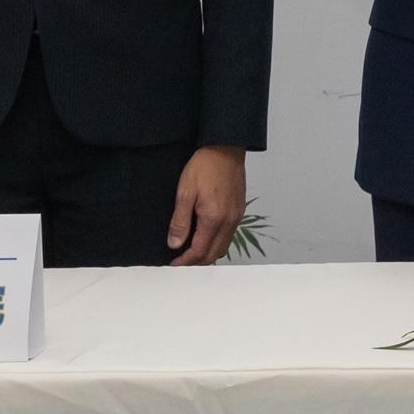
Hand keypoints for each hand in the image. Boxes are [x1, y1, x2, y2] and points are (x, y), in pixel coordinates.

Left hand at [166, 147, 247, 264]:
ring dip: (208, 254)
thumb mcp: (185, 192)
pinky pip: (229, 236)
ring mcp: (237, 217)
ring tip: (191, 251)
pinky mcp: (240, 210)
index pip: (199, 252)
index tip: (173, 265)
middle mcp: (229, 222)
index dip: (185, 262)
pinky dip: (217, 243)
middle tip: (180, 262)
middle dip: (196, 263)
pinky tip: (206, 237)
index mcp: (214, 219)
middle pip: (213, 255)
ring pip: (223, 247)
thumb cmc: (204, 167)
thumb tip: (174, 244)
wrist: (226, 148)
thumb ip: (180, 221)